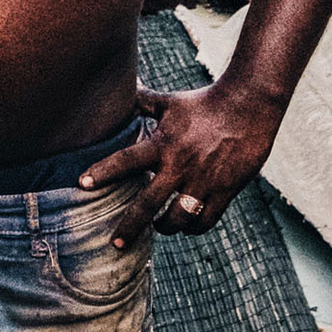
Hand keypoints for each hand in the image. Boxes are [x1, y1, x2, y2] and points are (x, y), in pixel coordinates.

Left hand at [81, 79, 280, 250]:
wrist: (249, 105)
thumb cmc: (205, 102)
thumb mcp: (170, 102)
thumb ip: (143, 103)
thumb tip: (121, 90)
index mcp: (164, 144)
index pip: (126, 160)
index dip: (103, 171)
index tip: (82, 184)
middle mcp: (181, 166)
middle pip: (148, 202)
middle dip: (130, 225)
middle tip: (116, 242)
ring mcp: (203, 181)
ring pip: (178, 219)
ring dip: (165, 228)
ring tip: (160, 226)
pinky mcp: (225, 191)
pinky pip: (205, 222)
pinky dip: (193, 229)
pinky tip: (187, 227)